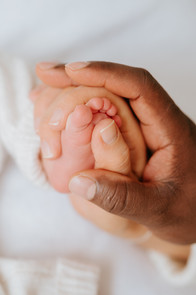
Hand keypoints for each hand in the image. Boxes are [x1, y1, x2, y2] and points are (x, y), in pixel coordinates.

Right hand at [36, 61, 195, 244]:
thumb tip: (77, 182)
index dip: (104, 74)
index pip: (139, 87)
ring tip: (47, 90)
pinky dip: (83, 108)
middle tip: (47, 73)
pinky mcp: (136, 135)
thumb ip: (122, 198)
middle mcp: (157, 120)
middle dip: (81, 77)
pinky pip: (109, 113)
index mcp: (170, 129)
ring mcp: (146, 126)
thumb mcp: (159, 210)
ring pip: (111, 96)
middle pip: (120, 84)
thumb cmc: (188, 211)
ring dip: (78, 90)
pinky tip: (63, 111)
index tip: (71, 71)